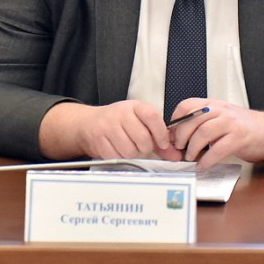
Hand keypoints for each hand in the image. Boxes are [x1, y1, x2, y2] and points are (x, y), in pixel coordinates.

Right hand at [39, 101, 183, 161]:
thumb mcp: (139, 123)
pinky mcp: (97, 138)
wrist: (87, 123)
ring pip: (129, 150)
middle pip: (142, 138)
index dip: (160, 133)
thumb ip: (159, 140)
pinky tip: (115, 149)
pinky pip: (115, 155)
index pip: (152, 116)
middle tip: (140, 145)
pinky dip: (118, 156)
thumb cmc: (119, 123)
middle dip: (145, 147)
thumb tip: (176, 155)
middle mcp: (120, 113)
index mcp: (134, 106)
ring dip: (131, 153)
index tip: (163, 143)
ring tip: (126, 146)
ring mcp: (107, 125)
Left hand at [167, 99, 263, 168]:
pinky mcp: (239, 138)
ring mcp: (231, 123)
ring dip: (192, 149)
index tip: (172, 134)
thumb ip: (200, 124)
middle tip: (179, 149)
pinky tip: (203, 165)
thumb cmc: (242, 128)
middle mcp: (221, 110)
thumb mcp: (220, 119)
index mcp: (213, 105)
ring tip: (191, 157)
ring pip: (203, 133)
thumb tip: (176, 137)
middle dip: (181, 138)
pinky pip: (217, 149)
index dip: (175, 121)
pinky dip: (207, 160)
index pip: (186, 105)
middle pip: (192, 121)